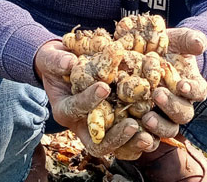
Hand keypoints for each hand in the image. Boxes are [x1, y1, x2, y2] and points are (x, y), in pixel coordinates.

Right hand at [34, 41, 156, 156]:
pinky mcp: (115, 126)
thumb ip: (56, 61)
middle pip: (96, 143)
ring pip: (116, 148)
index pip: (75, 109)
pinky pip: (128, 143)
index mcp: (65, 109)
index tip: (104, 87)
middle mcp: (82, 125)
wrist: (64, 68)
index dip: (89, 100)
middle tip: (131, 124)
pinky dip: (140, 140)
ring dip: (132, 144)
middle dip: (114, 136)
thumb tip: (68, 62)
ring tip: (148, 136)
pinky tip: (155, 134)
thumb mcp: (51, 58)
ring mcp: (100, 129)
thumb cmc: (56, 63)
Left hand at [141, 28, 206, 132]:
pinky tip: (133, 131)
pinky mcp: (145, 122)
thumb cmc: (167, 47)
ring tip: (146, 118)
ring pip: (168, 129)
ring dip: (159, 126)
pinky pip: (149, 136)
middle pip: (184, 114)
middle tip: (158, 94)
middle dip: (172, 106)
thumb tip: (200, 44)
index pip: (199, 91)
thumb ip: (190, 39)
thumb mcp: (178, 39)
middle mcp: (180, 104)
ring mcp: (163, 115)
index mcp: (192, 86)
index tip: (182, 85)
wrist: (146, 56)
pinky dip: (143, 137)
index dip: (192, 90)